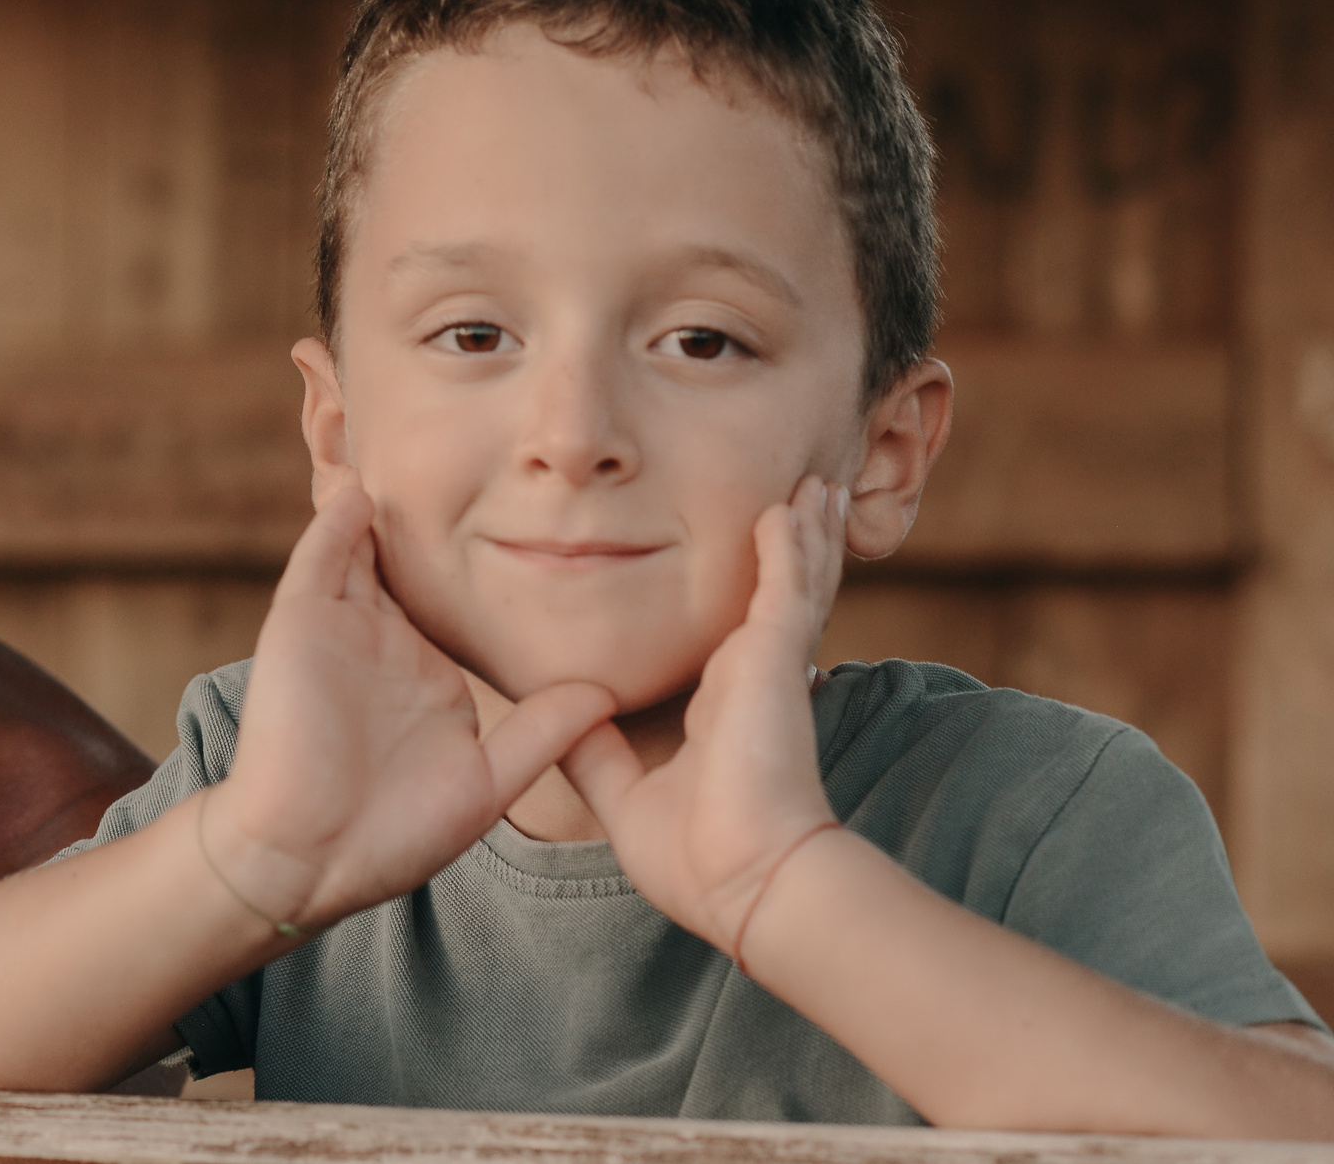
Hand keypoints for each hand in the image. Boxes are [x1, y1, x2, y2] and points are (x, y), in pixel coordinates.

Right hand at [206, 477, 615, 931]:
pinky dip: (338, 521)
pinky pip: (320, 558)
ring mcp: (341, 629)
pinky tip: (362, 488)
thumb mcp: (486, 780)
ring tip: (410, 445)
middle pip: (409, 563)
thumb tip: (607, 693)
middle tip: (479, 458)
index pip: (459, 606)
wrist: (308, 862)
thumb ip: (541, 733)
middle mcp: (384, 642)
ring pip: (362, 547)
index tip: (541, 521)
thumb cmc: (391, 835)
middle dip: (433, 515)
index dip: (490, 566)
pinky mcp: (302, 625)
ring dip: (382, 502)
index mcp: (427, 675)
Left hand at [561, 474, 846, 955]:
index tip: (747, 566)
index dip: (749, 600)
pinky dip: (788, 545)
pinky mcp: (777, 660)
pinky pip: (785, 586)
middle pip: (776, 594)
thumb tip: (559, 717)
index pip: (739, 635)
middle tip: (799, 500)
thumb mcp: (624, 793)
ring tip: (812, 488)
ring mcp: (767, 666)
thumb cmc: (696, 858)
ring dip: (800, 532)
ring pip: (793, 580)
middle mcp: (750, 678)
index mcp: (722, 704)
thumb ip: (593, 752)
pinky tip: (786, 508)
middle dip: (789, 547)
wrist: (743, 883)